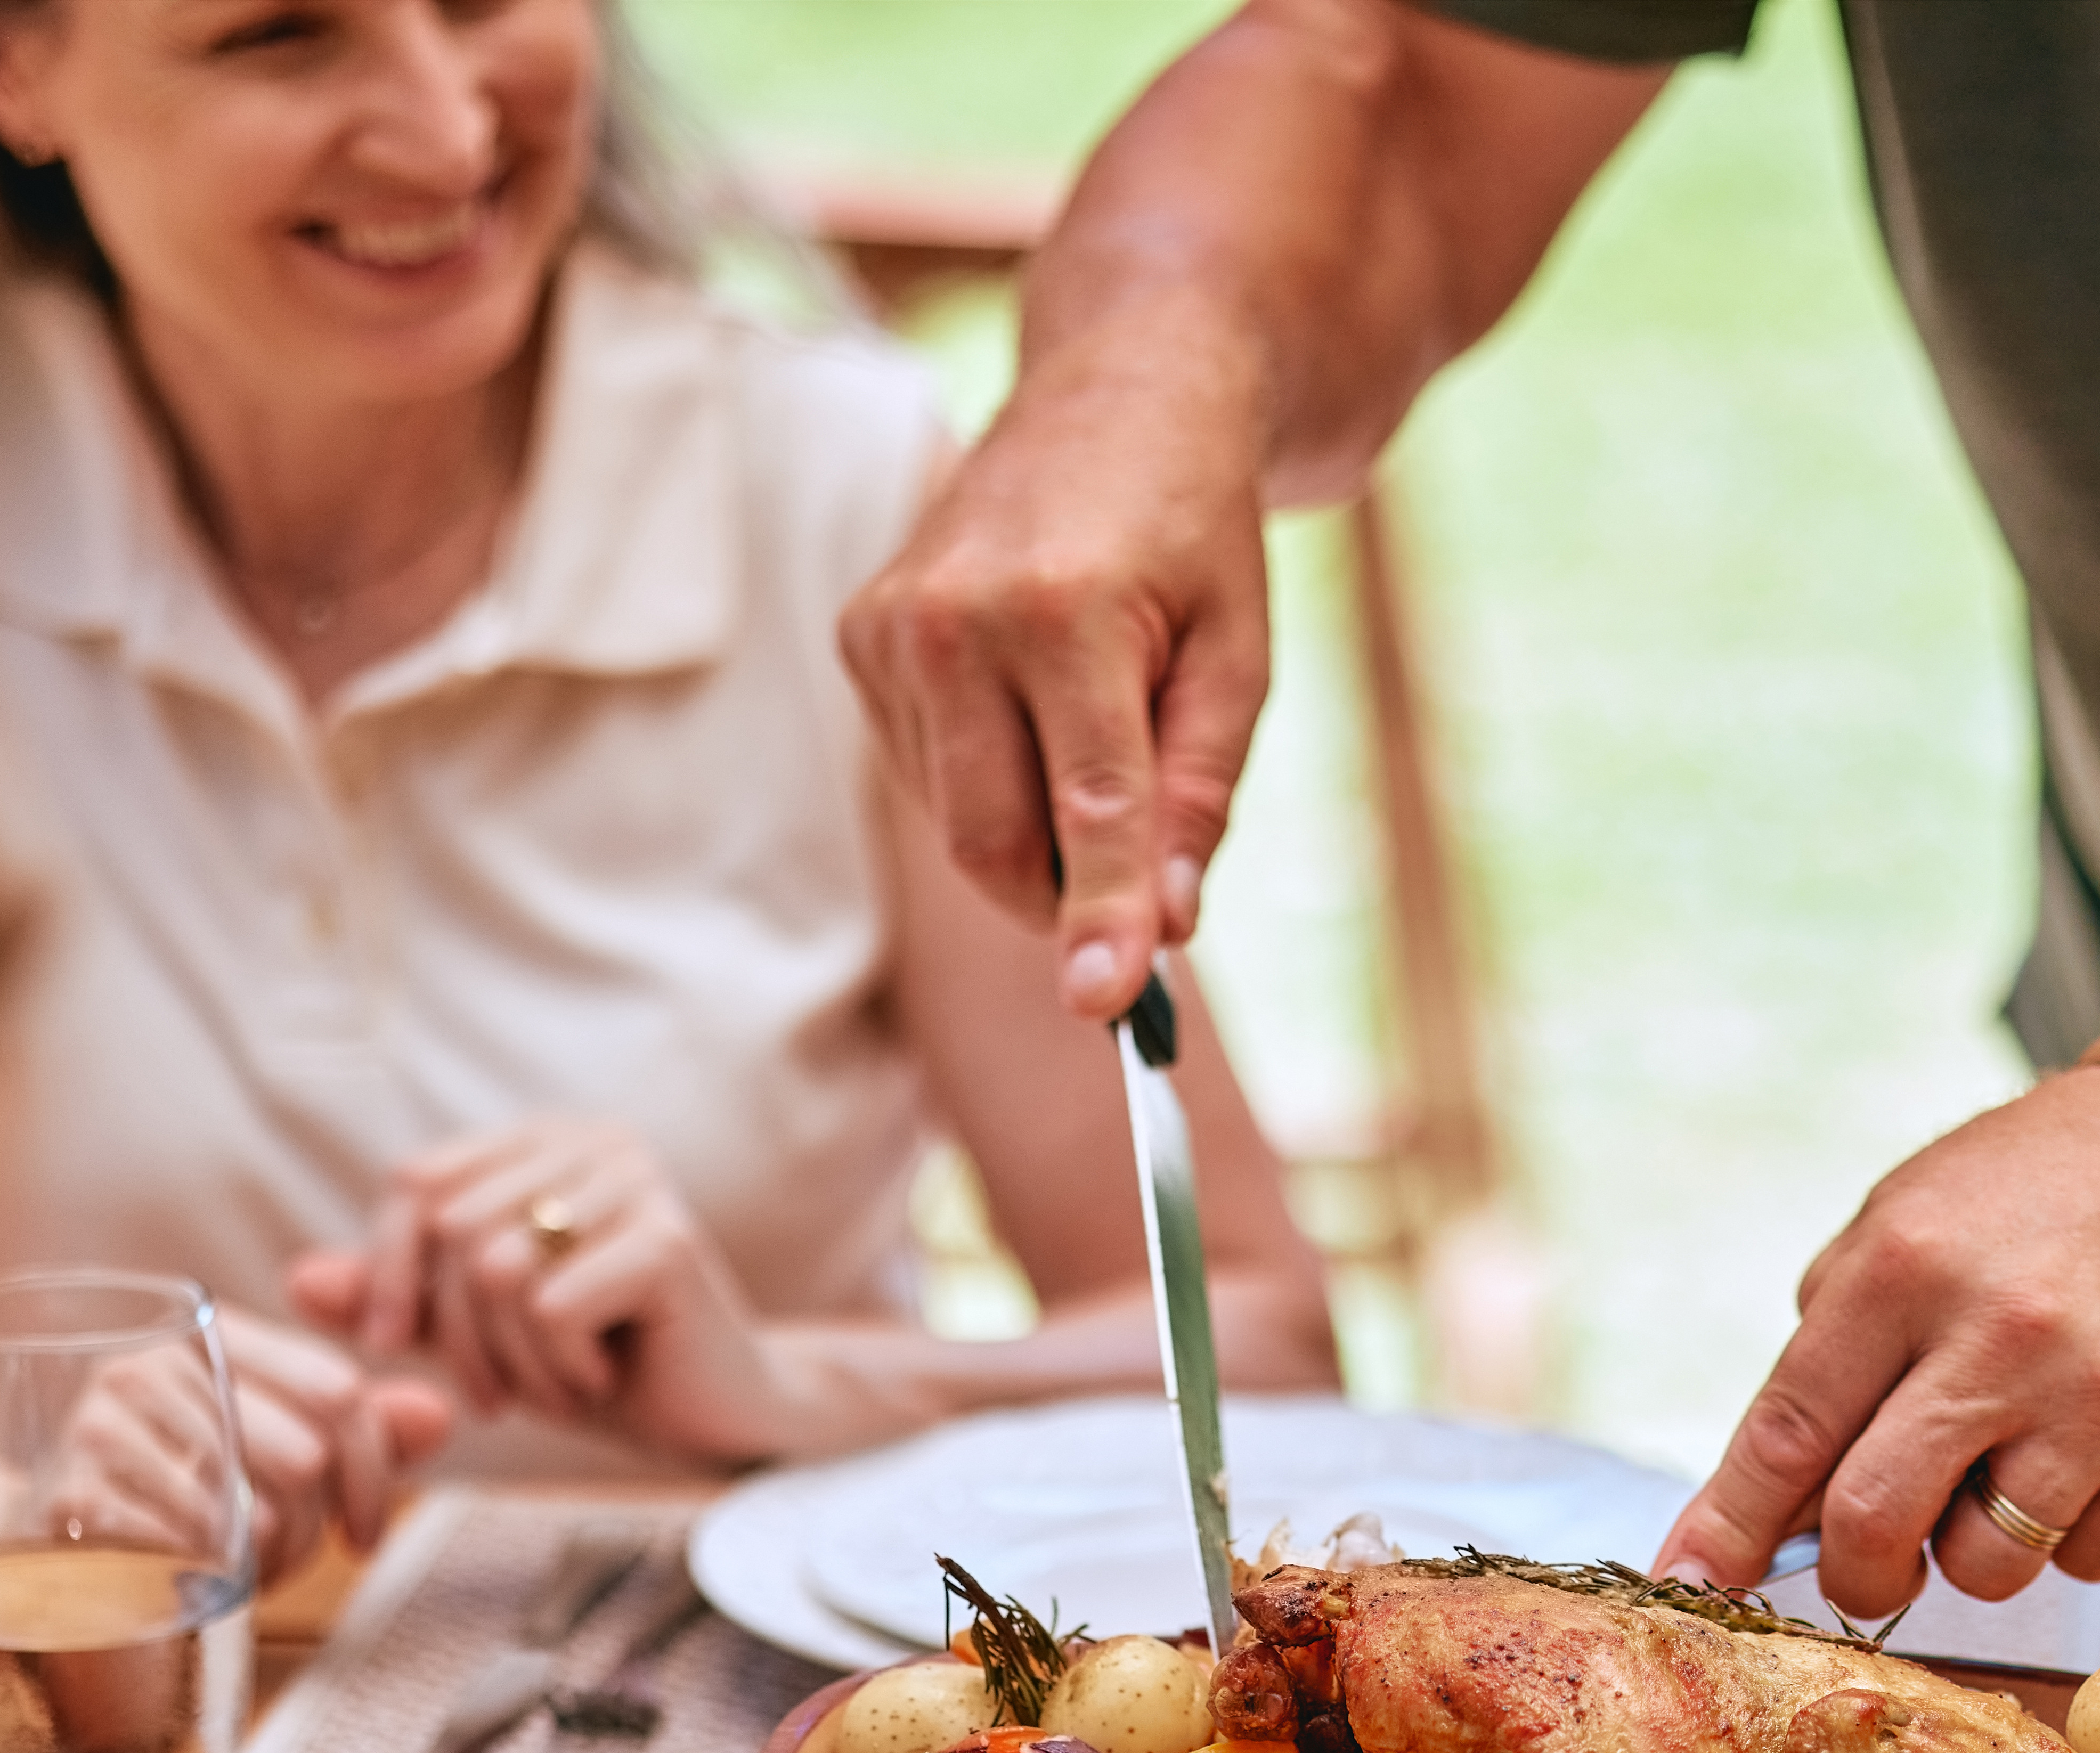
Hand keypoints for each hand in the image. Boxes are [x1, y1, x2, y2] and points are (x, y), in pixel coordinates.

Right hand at [35, 1306, 444, 1582]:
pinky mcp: (71, 1498)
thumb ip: (356, 1430)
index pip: (337, 1390)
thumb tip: (439, 1417)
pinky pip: (193, 1553)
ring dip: (266, 1560)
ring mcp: (100, 1428)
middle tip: (287, 1552)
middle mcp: (150, 1366)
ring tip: (237, 1564)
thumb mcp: (272, 1445)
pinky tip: (193, 1578)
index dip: (375, 1471)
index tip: (366, 1532)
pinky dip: (210, 1582)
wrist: (50, 1542)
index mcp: (209, 1334)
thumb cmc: (178, 1487)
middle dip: (314, 1524)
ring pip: (258, 1513)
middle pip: (305, 1455)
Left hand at [288, 1122, 807, 1464]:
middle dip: (460, 1334)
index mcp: (544, 1143)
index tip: (389, 1345)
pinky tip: (605, 1377)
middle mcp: (593, 1142)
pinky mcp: (667, 1239)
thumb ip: (397, 1301)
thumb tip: (298, 1280)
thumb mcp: (479, 1334)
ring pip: (496, 1268)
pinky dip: (561, 1367)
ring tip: (560, 1384)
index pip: (418, 1180)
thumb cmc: (600, 1364)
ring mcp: (638, 1182)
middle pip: (453, 1228)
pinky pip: (551, 1305)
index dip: (385, 1268)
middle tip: (502, 1394)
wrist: (715, 1415)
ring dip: (513, 1358)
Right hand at [837, 348, 1273, 1019]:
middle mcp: (956, 616)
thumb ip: (1199, 794)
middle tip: (1135, 899)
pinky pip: (925, 776)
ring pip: (958, 822)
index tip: (1107, 1008)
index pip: (1089, 806)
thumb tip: (1167, 926)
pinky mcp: (860, 636)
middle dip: (1065, 896)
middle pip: (995, 839)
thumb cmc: (1192, 534)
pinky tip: (1033, 705)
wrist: (1116, 397)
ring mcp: (891, 626)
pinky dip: (990, 781)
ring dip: (1034, 831)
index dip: (1102, 915)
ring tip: (1095, 734)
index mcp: (1065, 610)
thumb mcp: (1239, 659)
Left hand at [1653, 1068, 2099, 1616]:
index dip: (1729, 1524)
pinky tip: (2081, 1455)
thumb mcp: (1888, 1240)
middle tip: (1868, 1565)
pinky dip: (2069, 1535)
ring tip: (1996, 1470)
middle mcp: (2006, 1333)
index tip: (1689, 1579)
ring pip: (1988, 1568)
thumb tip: (1761, 1526)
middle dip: (1853, 1573)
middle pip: (1876, 1523)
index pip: (1790, 1432)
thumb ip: (1823, 1374)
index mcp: (1905, 1269)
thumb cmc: (2006, 1210)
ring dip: (1970, 1550)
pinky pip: (2092, 1562)